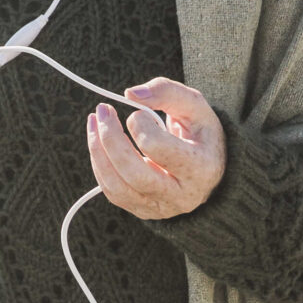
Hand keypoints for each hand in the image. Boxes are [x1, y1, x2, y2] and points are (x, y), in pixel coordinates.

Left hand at [86, 77, 225, 218]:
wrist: (209, 167)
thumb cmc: (199, 133)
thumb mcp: (194, 106)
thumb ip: (166, 92)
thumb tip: (130, 94)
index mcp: (200, 167)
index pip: (157, 147)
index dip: (140, 124)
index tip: (139, 112)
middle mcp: (182, 195)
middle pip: (134, 173)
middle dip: (110, 138)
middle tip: (102, 109)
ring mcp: (161, 207)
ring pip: (117, 188)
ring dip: (97, 152)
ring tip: (94, 122)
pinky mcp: (144, 211)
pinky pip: (112, 193)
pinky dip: (100, 165)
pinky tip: (99, 143)